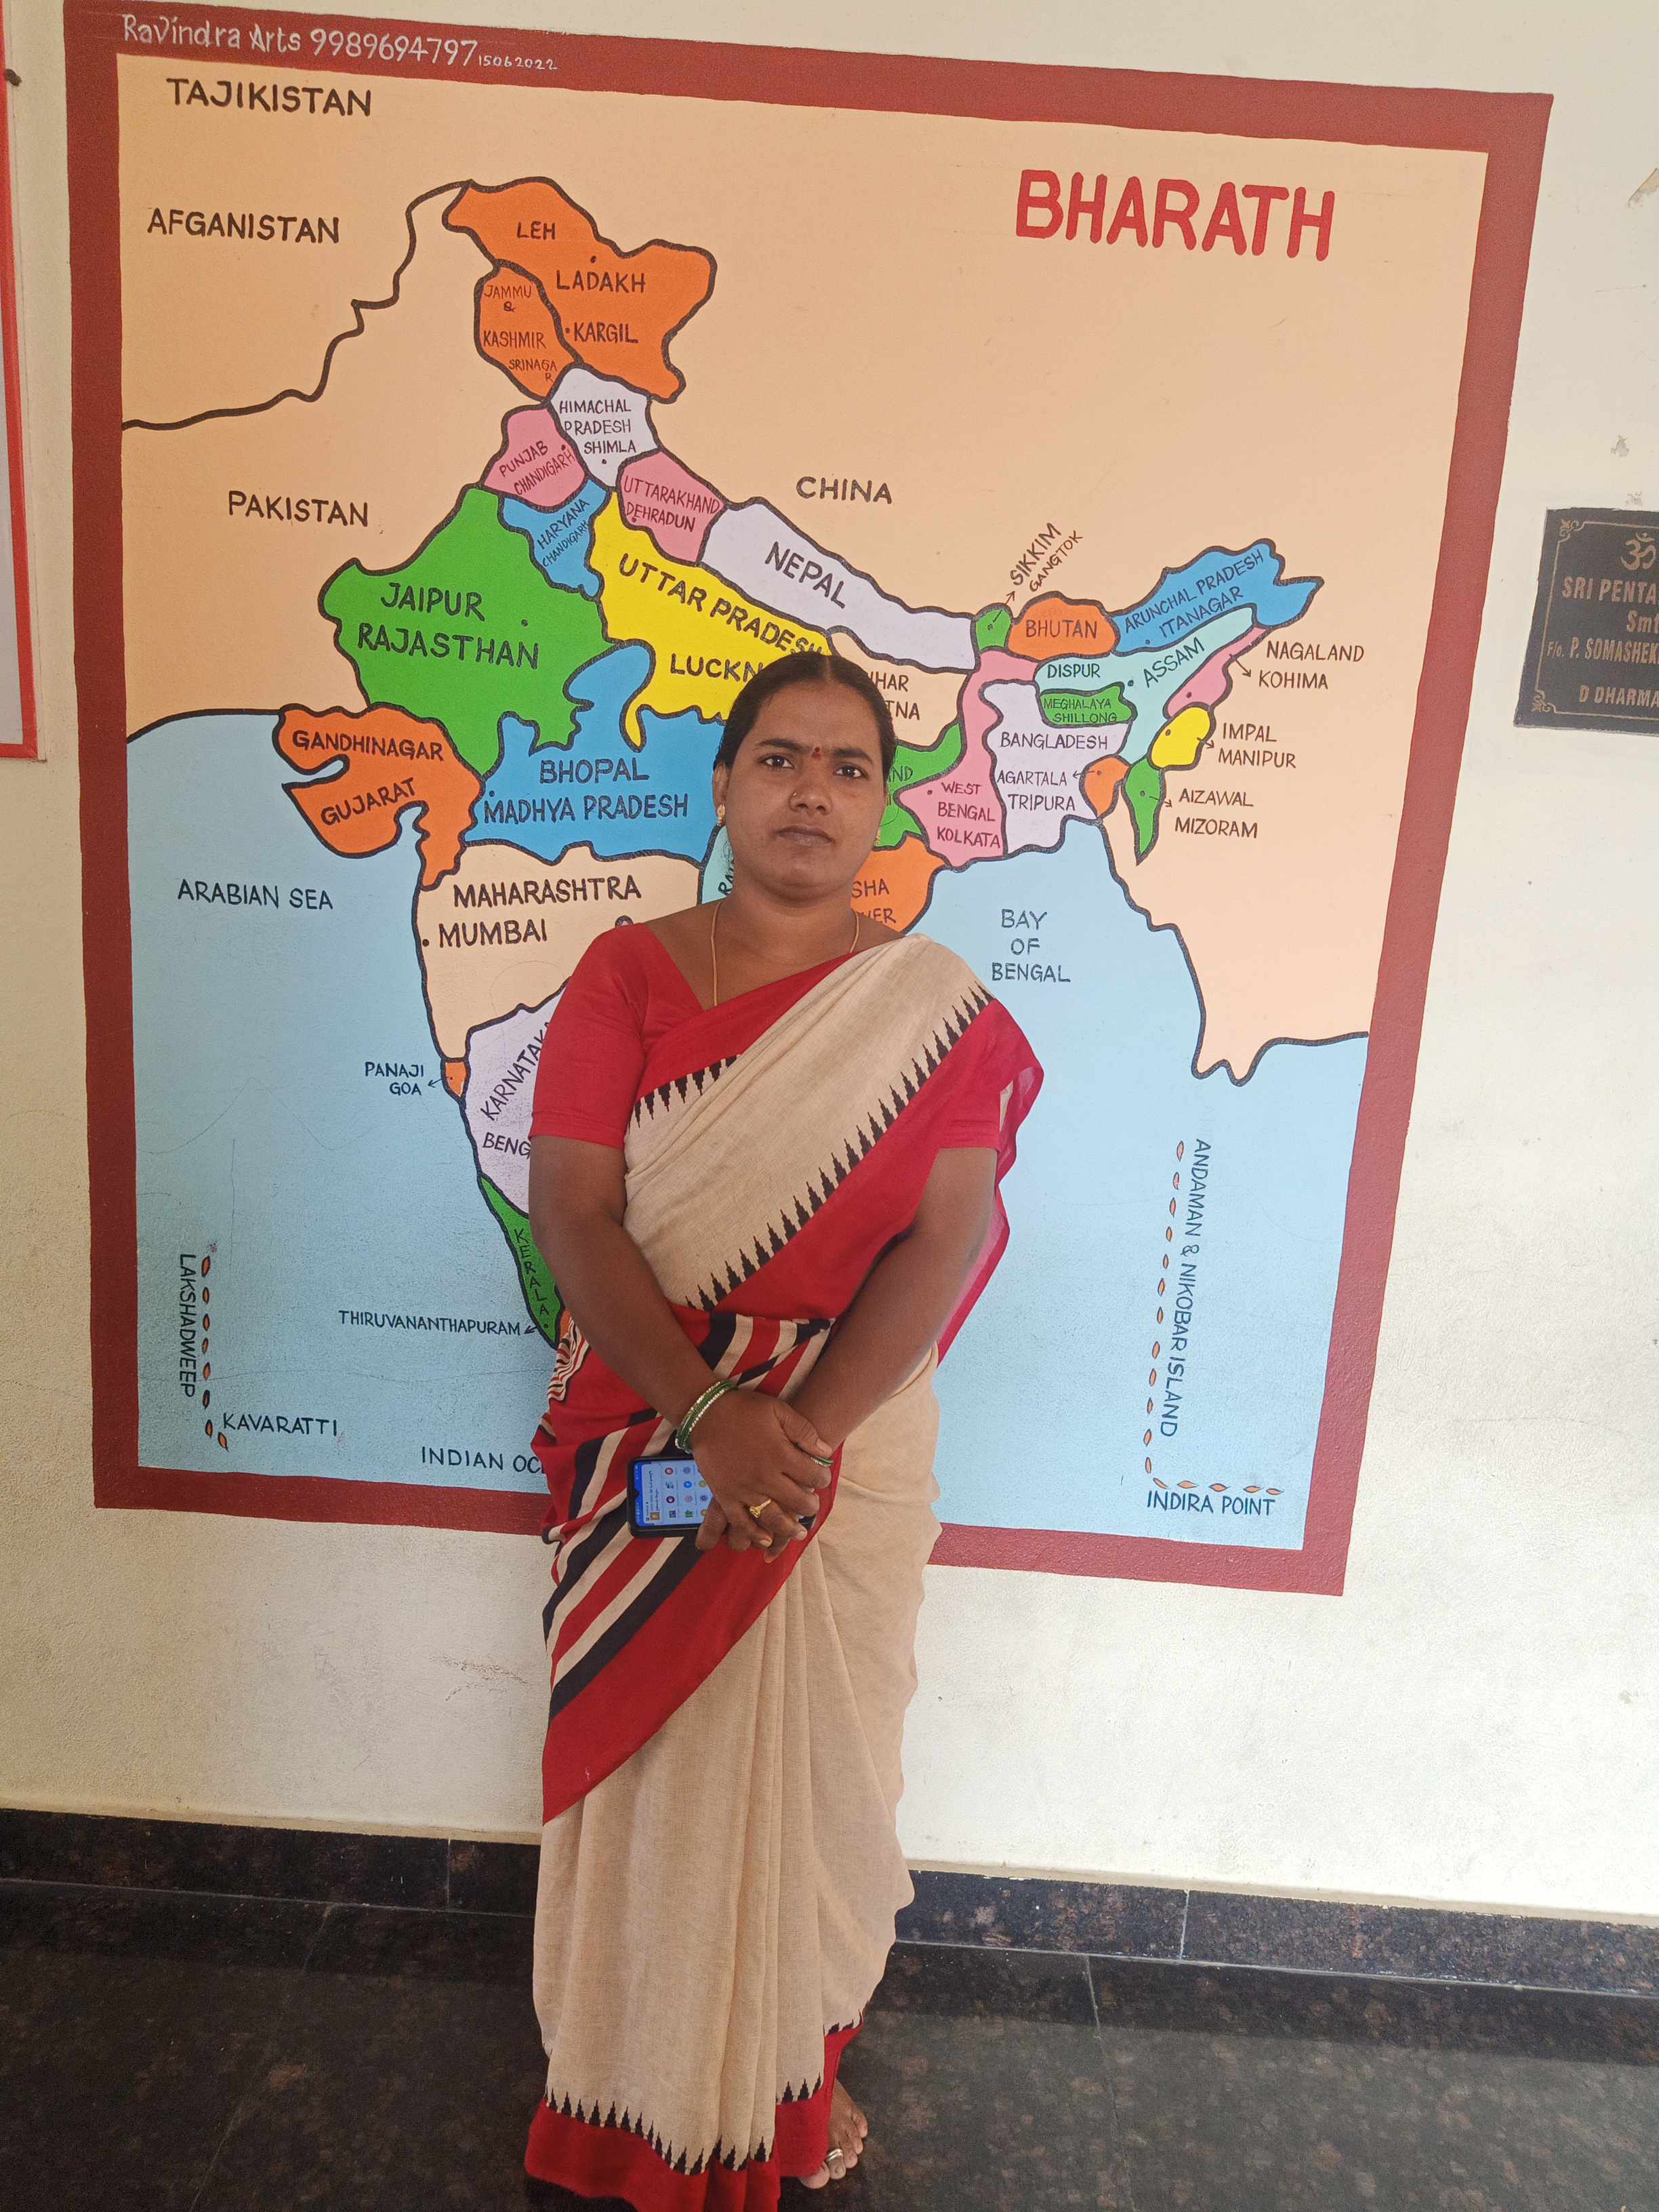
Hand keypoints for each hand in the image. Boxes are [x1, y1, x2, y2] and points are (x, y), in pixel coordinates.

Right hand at [690, 1391, 833, 1558]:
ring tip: (799, 1532)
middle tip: (813, 1505)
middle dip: (810, 1506)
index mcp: (780, 1454)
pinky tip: (766, 1540)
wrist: (705, 1413)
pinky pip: (742, 1521)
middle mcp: (765, 1476)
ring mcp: (744, 1489)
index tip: (823, 1478)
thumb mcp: (779, 1410)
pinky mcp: (725, 1495)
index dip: (822, 1478)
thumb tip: (825, 1451)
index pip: (812, 1475)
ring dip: (789, 1527)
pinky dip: (755, 1534)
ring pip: (773, 1517)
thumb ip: (804, 1431)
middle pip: (796, 1500)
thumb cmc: (744, 1409)